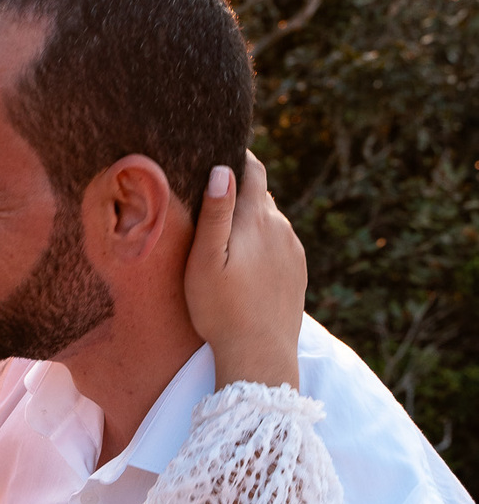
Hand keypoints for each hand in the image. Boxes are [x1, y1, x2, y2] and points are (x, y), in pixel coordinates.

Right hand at [183, 152, 304, 391]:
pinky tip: (245, 262)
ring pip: (270, 220)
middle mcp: (281, 227)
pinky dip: (263, 242)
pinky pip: (279, 244)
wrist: (261, 355)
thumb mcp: (204, 261)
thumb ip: (215, 213)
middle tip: (210, 193)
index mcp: (256, 219)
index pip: (253, 170)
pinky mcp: (298, 271)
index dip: (237, 155)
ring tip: (225, 233)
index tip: (219, 148)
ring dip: (251, 220)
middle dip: (240, 189)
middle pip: (261, 195)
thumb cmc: (222, 309)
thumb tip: (222, 169)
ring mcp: (293, 250)